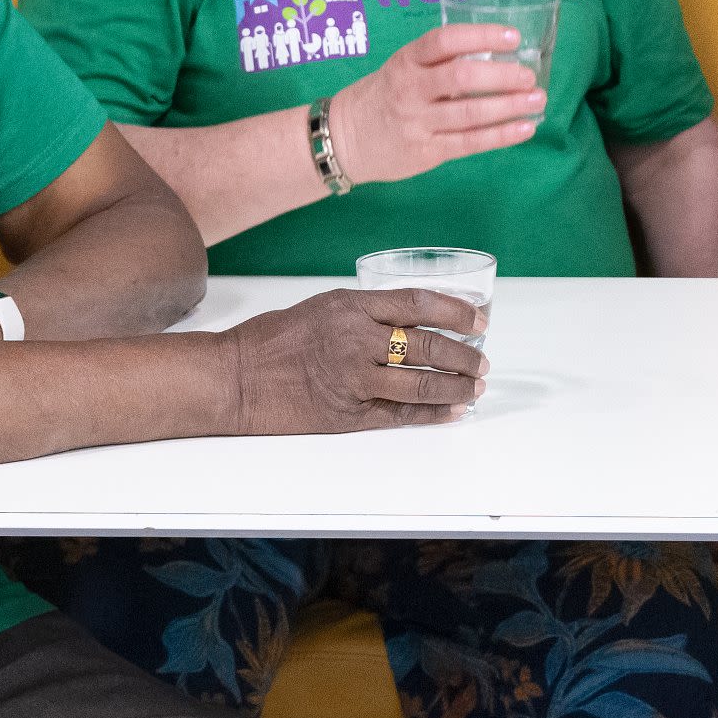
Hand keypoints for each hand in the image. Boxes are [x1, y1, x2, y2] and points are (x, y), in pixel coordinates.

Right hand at [223, 286, 487, 434]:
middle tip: (482, 362)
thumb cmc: (272, 339)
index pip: (418, 303)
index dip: (455, 311)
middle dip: (462, 355)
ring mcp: (353, 379)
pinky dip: (431, 413)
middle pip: (427, 346)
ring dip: (455, 387)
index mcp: (351, 305)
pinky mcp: (347, 413)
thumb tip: (408, 324)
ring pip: (420, 384)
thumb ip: (364, 314)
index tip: (479, 319)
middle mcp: (356, 339)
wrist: (235, 377)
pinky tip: (452, 411)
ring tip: (475, 388)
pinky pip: (400, 414)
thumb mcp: (322, 308)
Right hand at [326, 30, 547, 186]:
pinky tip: (525, 128)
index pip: (444, 41)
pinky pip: (469, 143)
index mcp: (406, 61)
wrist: (344, 138)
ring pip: (469, 114)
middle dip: (501, 76)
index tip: (513, 36)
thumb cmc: (384, 95)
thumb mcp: (401, 68)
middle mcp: (411, 90)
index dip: (481, 36)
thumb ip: (439, 63)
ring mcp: (418, 123)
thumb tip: (497, 56)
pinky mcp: (426, 152)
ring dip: (509, 107)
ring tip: (537, 100)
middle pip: (461, 78)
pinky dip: (501, 136)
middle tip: (529, 75)